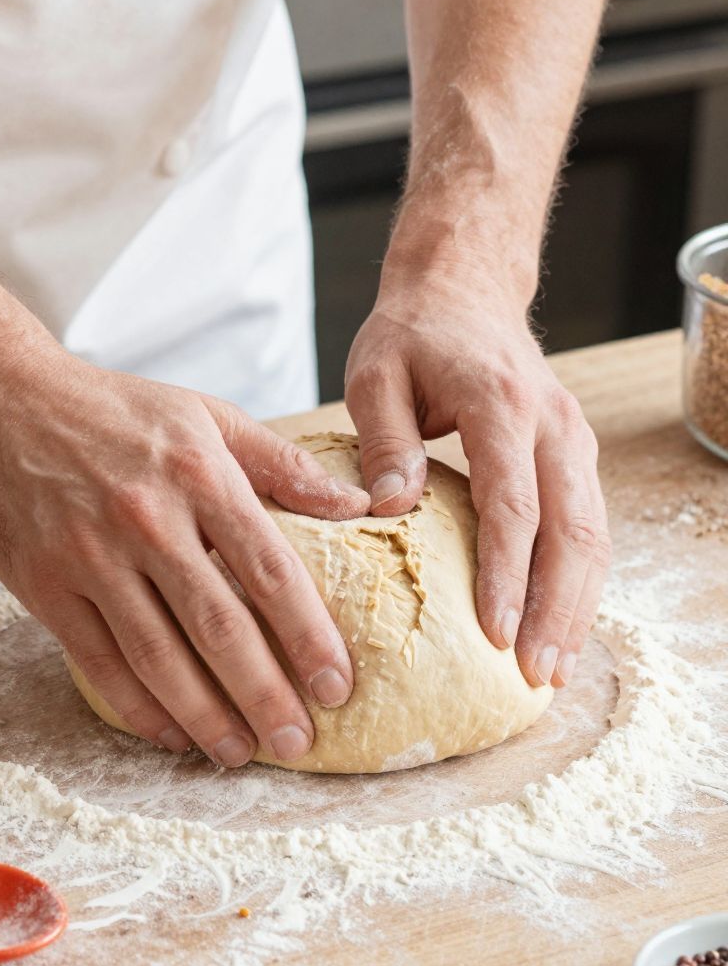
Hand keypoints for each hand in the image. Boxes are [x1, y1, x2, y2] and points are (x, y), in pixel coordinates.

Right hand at [0, 348, 369, 764]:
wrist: (0, 401)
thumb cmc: (115, 411)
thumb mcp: (206, 416)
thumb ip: (282, 463)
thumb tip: (359, 505)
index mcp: (199, 474)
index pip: (269, 569)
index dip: (307, 635)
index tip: (336, 686)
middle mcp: (147, 518)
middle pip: (218, 625)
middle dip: (264, 694)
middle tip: (297, 742)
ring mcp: (90, 555)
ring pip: (157, 655)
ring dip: (203, 714)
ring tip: (238, 754)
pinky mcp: (44, 584)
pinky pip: (99, 660)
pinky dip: (137, 705)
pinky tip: (170, 733)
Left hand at [344, 278, 608, 687]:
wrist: (463, 290)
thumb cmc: (410, 336)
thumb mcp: (373, 375)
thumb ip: (383, 441)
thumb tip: (389, 509)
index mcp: (501, 404)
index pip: (514, 503)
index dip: (508, 573)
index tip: (494, 633)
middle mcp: (552, 424)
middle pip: (571, 530)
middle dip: (557, 609)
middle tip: (536, 674)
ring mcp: (573, 440)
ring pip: (592, 535)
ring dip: (577, 606)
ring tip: (554, 670)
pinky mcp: (575, 455)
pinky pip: (589, 527)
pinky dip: (580, 583)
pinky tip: (560, 629)